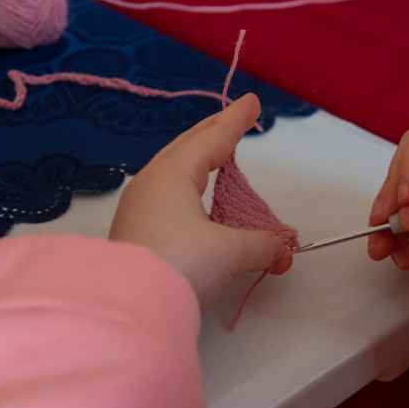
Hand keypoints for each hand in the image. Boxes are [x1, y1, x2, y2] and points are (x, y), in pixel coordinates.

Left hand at [110, 94, 291, 302]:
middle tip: (234, 119)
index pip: (213, 138)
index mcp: (173, 173)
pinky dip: (187, 184)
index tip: (252, 103)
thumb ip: (262, 245)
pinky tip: (194, 197)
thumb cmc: (180, 263)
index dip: (236, 121)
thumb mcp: (230, 252)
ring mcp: (138, 206)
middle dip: (213, 132)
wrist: (126, 304)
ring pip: (173, 170)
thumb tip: (282, 251)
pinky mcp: (134, 231)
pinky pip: (166, 193)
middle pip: (187, 146)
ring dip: (197, 159)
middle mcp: (152, 182)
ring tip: (215, 155)